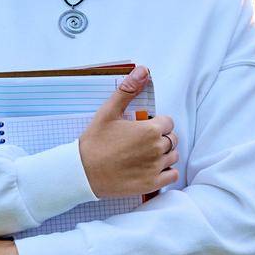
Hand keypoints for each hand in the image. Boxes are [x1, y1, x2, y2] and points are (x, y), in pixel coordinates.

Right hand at [78, 65, 177, 197]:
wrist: (82, 172)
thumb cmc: (95, 141)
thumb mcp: (108, 112)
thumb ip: (128, 90)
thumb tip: (143, 70)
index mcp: (150, 130)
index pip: (167, 122)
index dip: (156, 124)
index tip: (141, 128)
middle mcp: (157, 149)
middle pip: (172, 139)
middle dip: (160, 138)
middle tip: (140, 142)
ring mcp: (156, 168)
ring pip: (173, 156)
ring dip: (164, 154)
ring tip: (144, 154)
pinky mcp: (152, 184)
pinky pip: (172, 175)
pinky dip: (166, 172)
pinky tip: (151, 168)